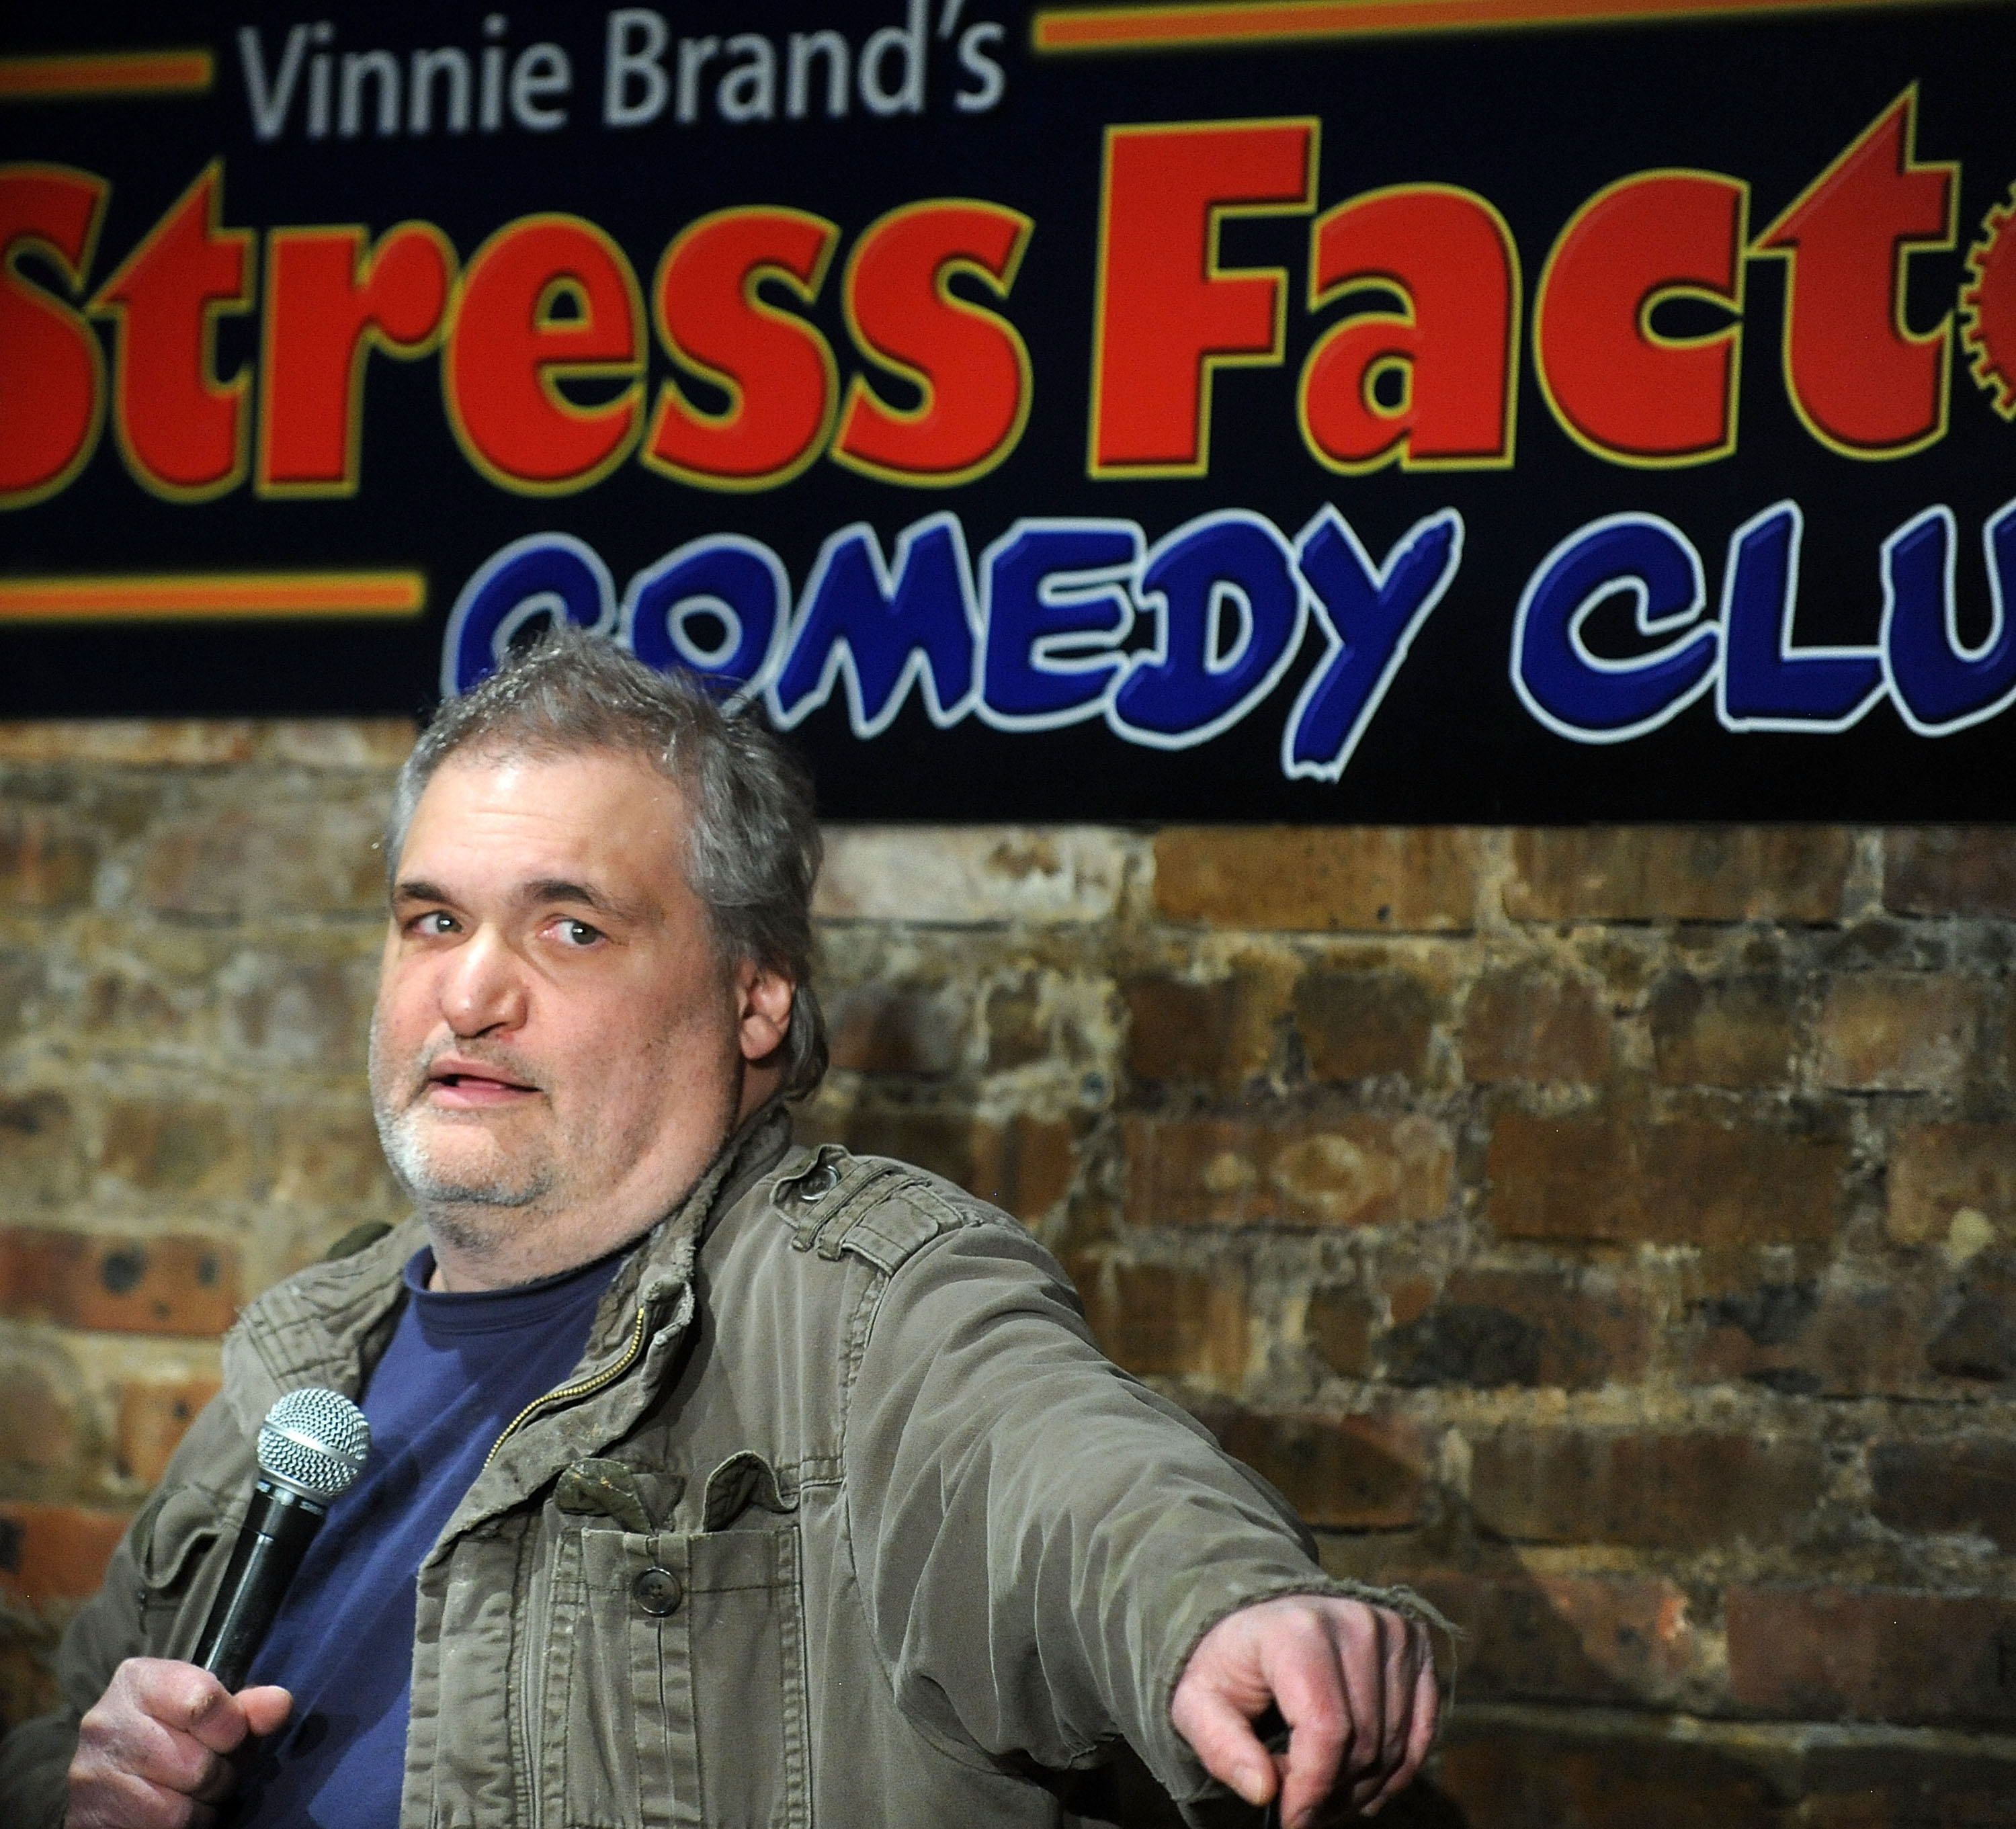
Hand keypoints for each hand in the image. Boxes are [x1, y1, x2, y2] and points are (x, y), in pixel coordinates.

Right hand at [67, 1658, 292, 1828]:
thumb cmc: (173, 1734)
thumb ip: (247, 1709)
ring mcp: (90, 1773)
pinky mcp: (88, 1817)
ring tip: (190, 1791)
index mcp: (138, 1680)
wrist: (113, 1776)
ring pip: (178, 1809)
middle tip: (208, 1770)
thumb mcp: (211, 1713)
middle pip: (197, 1764)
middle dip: (218, 1775)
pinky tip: (169, 1810)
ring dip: (200, 1807)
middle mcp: (105, 1722)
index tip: (230, 1736)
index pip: (204, 1702)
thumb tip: (281, 1704)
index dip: (231, 1728)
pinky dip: (180, 1827)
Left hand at [1170, 1595, 1435, 1826]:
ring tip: (1324, 1791)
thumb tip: (1263, 1792)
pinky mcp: (1415, 1645)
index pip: (1326, 1729)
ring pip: (1394, 1744)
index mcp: (1298, 1630)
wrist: (1262, 1613)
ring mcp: (1392, 1632)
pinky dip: (1395, 1772)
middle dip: (1331, 1792)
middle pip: (1363, 1742)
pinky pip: (1421, 1732)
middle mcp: (1355, 1623)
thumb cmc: (1231, 1663)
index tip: (1289, 1819)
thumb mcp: (1199, 1701)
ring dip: (1361, 1787)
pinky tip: (1364, 1785)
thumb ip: (1221, 1747)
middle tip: (1301, 1805)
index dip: (1311, 1788)